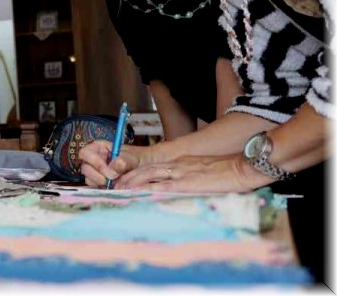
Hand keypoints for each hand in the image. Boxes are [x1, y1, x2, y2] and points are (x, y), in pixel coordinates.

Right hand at [77, 139, 156, 186]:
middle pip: (85, 168)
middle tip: (109, 180)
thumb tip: (112, 169)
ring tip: (115, 183)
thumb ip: (123, 161)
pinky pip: (96, 188)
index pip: (85, 153)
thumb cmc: (138, 158)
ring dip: (100, 183)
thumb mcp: (132, 157)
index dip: (92, 161)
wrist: (146, 169)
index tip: (105, 169)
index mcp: (98, 148)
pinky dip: (104, 189)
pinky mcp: (100, 183)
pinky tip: (114, 187)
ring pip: (89, 179)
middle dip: (96, 175)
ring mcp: (96, 173)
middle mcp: (94, 160)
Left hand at [115, 154, 271, 192]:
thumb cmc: (227, 171)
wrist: (241, 167)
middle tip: (115, 185)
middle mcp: (177, 166)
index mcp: (180, 163)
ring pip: (149, 175)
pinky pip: (163, 186)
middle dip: (128, 178)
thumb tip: (181, 187)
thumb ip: (190, 177)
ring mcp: (181, 173)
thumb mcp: (203, 171)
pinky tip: (138, 194)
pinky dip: (148, 189)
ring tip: (119, 189)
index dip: (137, 173)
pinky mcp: (187, 182)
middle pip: (146, 170)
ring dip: (132, 183)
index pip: (153, 167)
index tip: (125, 180)